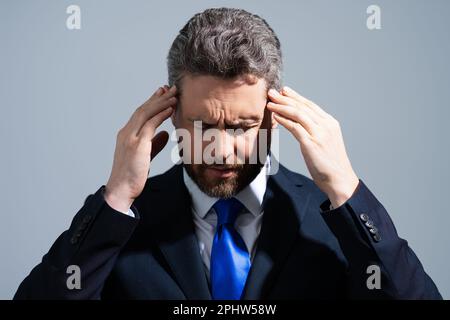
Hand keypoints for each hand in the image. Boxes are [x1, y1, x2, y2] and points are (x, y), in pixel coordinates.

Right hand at [104, 85, 176, 211]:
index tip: (162, 93)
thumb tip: (164, 134)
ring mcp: (130, 137)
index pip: (141, 113)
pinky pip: (150, 125)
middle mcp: (126, 132)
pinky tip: (170, 109)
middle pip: (143, 109)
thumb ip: (154, 144)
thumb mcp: (145, 156)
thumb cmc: (132, 175)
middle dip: (158, 97)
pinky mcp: (136, 144)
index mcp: (127, 134)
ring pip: (146, 113)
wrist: (121, 189)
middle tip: (170, 88)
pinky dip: (161, 115)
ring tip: (174, 95)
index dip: (152, 102)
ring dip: (161, 103)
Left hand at [267, 86, 358, 207]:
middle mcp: (326, 125)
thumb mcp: (325, 143)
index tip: (285, 91)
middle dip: (285, 98)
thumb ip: (316, 133)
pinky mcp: (311, 143)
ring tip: (270, 103)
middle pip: (302, 107)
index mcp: (330, 124)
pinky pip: (295, 127)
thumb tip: (301, 127)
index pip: (310, 105)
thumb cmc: (330, 165)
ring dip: (282, 106)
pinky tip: (275, 116)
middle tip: (272, 92)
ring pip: (297, 114)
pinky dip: (284, 120)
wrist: (340, 180)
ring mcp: (319, 133)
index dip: (296, 97)